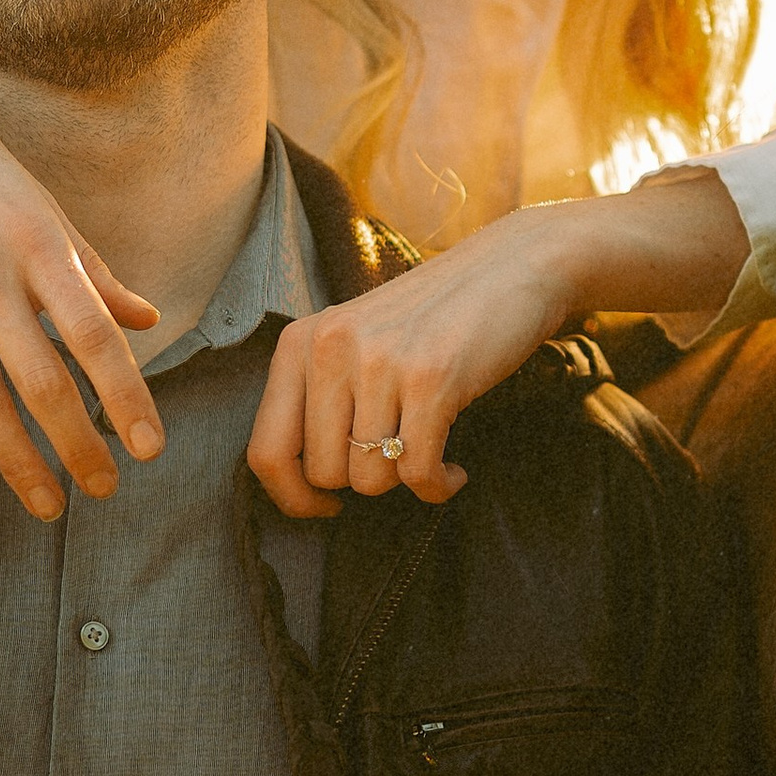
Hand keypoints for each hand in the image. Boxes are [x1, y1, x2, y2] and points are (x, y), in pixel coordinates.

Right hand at [0, 57, 161, 516]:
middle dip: (77, 447)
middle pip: (42, 382)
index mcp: (37, 242)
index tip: (149, 449)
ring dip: (18, 463)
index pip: (94, 335)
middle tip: (103, 489)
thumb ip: (90, 271)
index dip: (126, 396)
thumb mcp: (38, 204)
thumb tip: (147, 319)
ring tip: (48, 503)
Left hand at [249, 213, 576, 515]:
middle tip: (396, 460)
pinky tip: (453, 471)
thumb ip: (320, 395)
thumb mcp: (355, 340)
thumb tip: (300, 485)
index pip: (265, 451)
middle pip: (323, 474)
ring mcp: (380, 362)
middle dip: (364, 483)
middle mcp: (330, 349)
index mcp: (299, 342)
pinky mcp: (431, 380)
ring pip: (370, 479)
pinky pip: (417, 472)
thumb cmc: (432, 317)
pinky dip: (438, 486)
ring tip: (429, 455)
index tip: (323, 507)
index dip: (291, 498)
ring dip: (405, 482)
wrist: (510, 269)